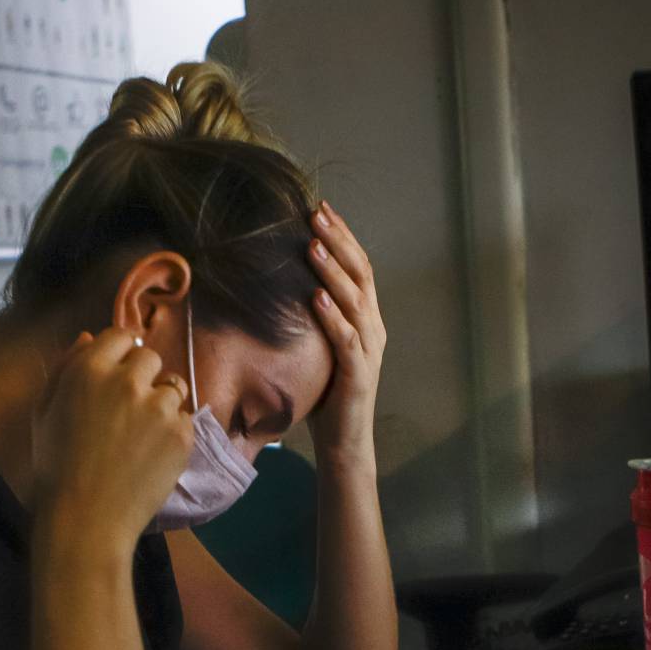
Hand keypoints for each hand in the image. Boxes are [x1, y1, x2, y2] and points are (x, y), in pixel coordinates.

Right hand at [30, 327, 193, 545]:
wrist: (86, 519)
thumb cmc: (55, 467)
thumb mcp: (45, 412)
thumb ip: (65, 368)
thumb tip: (88, 337)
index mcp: (89, 370)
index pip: (121, 336)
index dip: (120, 352)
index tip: (118, 372)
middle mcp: (128, 381)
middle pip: (150, 357)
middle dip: (141, 375)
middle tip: (127, 408)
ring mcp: (159, 408)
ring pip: (172, 386)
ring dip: (160, 402)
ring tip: (141, 433)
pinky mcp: (182, 434)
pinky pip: (185, 418)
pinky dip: (173, 431)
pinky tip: (152, 453)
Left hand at [305, 199, 385, 469]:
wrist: (344, 442)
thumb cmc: (326, 392)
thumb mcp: (317, 345)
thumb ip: (311, 316)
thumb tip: (277, 283)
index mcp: (366, 318)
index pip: (358, 266)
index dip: (342, 235)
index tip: (321, 208)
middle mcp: (373, 328)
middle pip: (361, 274)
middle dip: (338, 240)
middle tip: (316, 213)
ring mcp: (369, 351)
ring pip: (356, 301)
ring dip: (333, 271)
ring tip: (313, 245)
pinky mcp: (359, 374)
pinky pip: (347, 340)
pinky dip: (333, 316)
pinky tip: (316, 297)